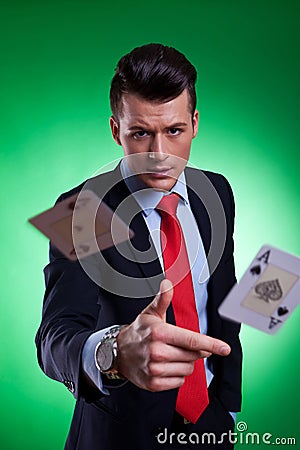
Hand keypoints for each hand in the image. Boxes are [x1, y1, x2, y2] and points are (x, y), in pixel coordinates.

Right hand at [116, 279, 230, 391]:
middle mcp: (157, 352)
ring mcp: (155, 369)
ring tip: (170, 355)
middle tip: (178, 344)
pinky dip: (177, 374)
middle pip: (193, 355)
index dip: (211, 344)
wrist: (118, 352)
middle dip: (193, 350)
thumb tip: (167, 283)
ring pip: (188, 369)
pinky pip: (179, 381)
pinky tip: (166, 366)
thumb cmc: (139, 331)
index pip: (191, 340)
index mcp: (160, 333)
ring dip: (185, 363)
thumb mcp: (151, 313)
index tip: (225, 349)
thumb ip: (163, 299)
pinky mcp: (154, 384)